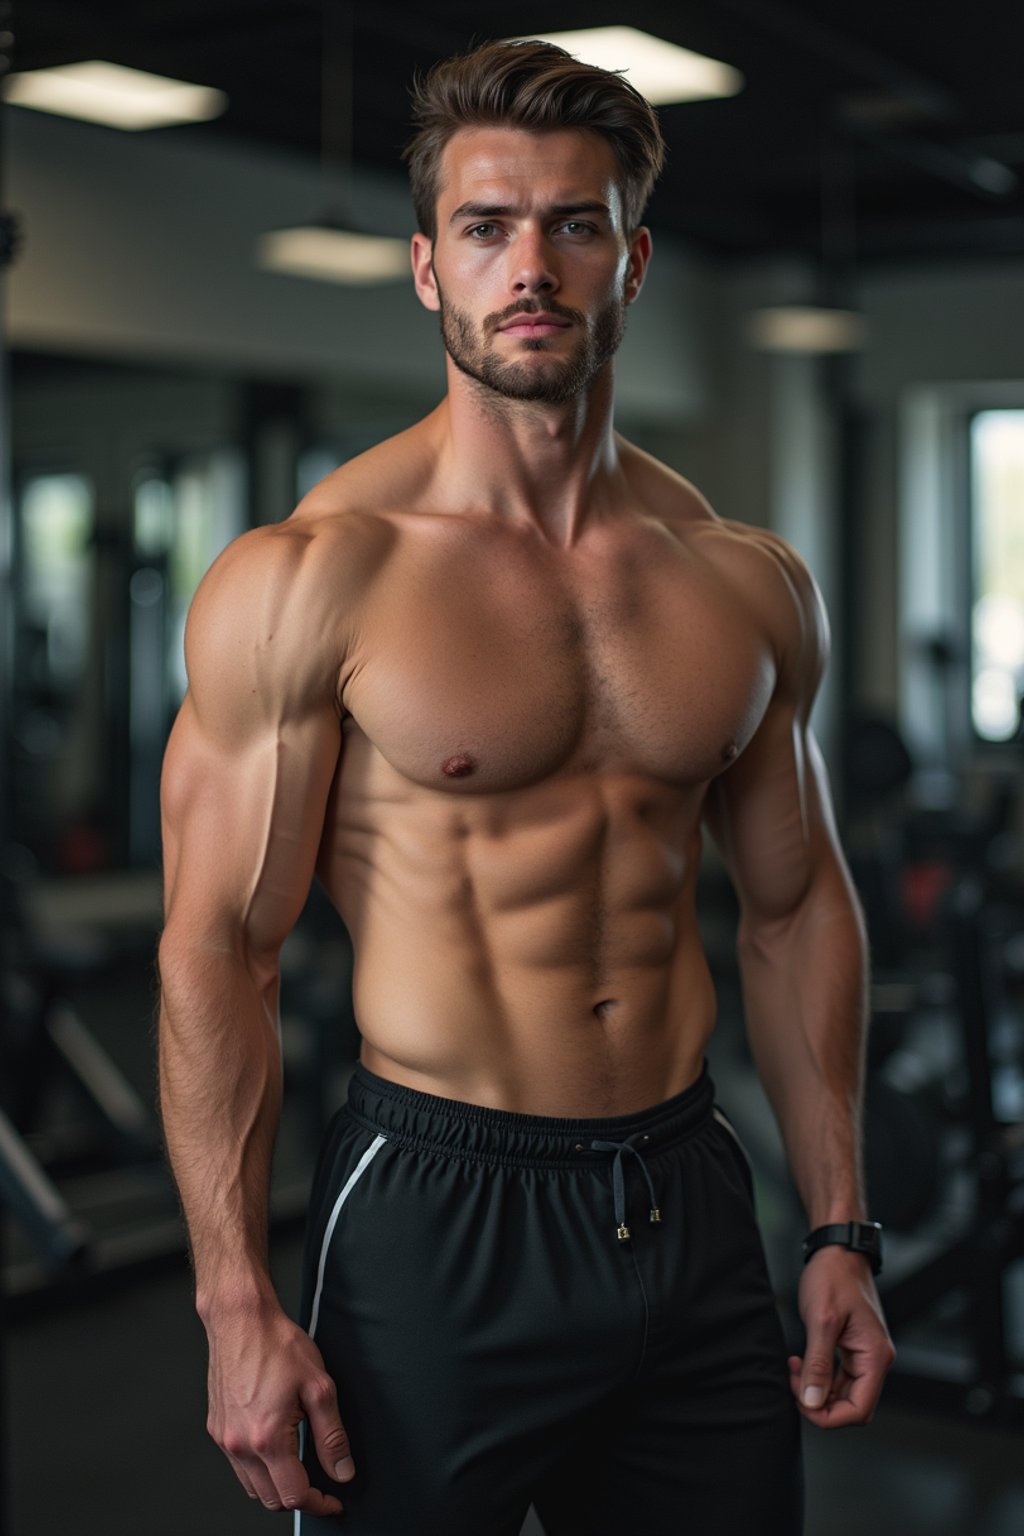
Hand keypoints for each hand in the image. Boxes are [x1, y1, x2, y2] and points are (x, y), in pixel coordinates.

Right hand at [205, 1299, 355, 1514]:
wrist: (240, 1320)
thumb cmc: (277, 1345)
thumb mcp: (319, 1387)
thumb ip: (332, 1436)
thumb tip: (342, 1471)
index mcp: (267, 1439)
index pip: (294, 1495)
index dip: (319, 1503)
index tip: (333, 1500)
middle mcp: (240, 1446)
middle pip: (272, 1500)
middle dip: (299, 1497)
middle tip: (320, 1482)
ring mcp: (224, 1439)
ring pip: (253, 1487)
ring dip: (276, 1485)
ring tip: (298, 1463)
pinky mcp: (216, 1428)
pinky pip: (238, 1465)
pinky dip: (258, 1468)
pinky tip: (274, 1445)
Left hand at [789, 1246, 894, 1427]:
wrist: (837, 1251)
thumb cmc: (833, 1277)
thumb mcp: (821, 1320)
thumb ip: (818, 1365)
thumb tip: (813, 1402)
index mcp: (875, 1357)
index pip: (859, 1410)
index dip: (829, 1416)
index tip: (802, 1401)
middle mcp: (875, 1360)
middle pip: (852, 1406)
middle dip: (820, 1402)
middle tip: (795, 1380)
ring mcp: (865, 1355)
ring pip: (844, 1394)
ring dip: (817, 1389)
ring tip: (795, 1368)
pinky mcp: (853, 1349)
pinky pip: (839, 1378)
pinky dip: (820, 1377)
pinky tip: (802, 1363)